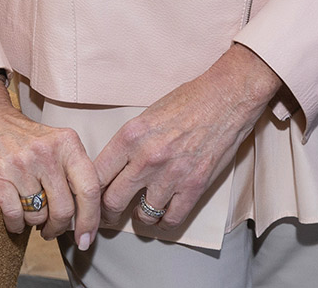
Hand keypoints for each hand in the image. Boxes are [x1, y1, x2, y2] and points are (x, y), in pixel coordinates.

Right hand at [0, 78, 101, 248]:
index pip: (90, 188)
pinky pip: (14, 215)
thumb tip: (87, 211)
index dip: (91, 219)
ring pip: (38, 215)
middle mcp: (46, 153)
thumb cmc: (21, 135)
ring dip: (35, 224)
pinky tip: (15, 221)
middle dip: (59, 228)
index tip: (86, 238)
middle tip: (52, 232)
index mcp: (67, 144)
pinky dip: (16, 225)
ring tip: (30, 216)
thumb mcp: (55, 142)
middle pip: (64, 209)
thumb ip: (72, 170)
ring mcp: (21, 164)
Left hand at [93, 43, 284, 230]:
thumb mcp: (147, 115)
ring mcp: (171, 174)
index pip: (96, 175)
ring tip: (143, 212)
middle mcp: (146, 158)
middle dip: (108, 212)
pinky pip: (171, 219)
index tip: (90, 198)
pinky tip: (165, 213)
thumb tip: (113, 167)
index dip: (89, 192)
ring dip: (141, 216)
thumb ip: (129, 143)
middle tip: (111, 215)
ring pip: (142, 215)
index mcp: (130, 136)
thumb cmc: (190, 100)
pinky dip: (166, 221)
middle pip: (112, 201)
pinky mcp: (194, 185)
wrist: (228, 95)